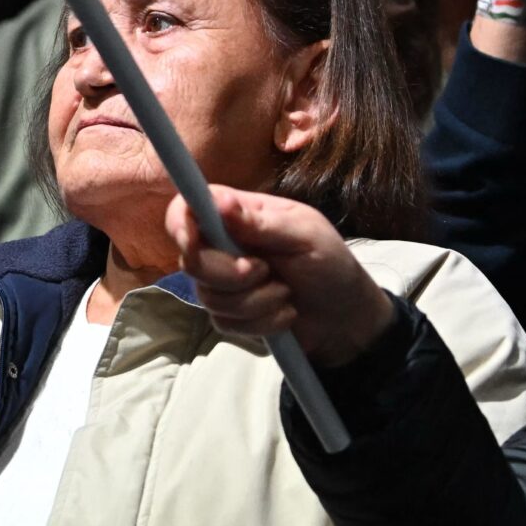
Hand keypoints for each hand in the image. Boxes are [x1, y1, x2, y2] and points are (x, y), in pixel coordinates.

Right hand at [168, 186, 396, 368]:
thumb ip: (261, 223)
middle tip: (266, 271)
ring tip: (286, 293)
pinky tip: (284, 314)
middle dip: (230, 273)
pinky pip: (225, 323)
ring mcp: (222, 283)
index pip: (186, 210)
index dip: (181, 224)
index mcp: (237, 215)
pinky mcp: (229, 316)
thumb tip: (220, 202)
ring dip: (256, 300)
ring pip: (209, 297)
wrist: (344, 317)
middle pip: (192, 261)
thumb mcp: (305, 236)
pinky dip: (261, 321)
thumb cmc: (329, 263)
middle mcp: (221, 247)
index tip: (193, 240)